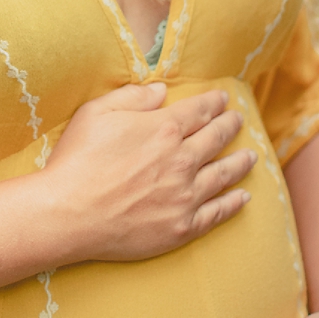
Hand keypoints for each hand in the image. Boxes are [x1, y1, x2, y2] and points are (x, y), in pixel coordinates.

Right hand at [41, 81, 254, 263]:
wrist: (67, 214)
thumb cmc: (77, 161)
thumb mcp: (97, 113)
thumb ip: (133, 97)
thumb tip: (162, 91)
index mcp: (164, 129)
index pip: (200, 111)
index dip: (214, 102)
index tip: (223, 99)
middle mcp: (182, 160)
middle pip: (217, 138)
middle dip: (230, 126)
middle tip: (238, 121)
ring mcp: (185, 195)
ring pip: (224, 174)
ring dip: (241, 162)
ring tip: (251, 156)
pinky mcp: (182, 226)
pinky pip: (218, 212)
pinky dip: (234, 203)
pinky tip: (243, 197)